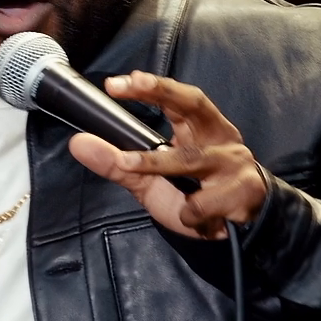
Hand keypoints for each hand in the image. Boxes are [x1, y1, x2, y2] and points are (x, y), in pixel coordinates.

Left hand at [67, 70, 267, 239]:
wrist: (238, 236)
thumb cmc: (196, 198)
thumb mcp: (150, 182)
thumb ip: (117, 164)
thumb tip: (77, 143)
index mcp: (200, 129)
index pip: (176, 98)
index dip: (151, 86)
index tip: (117, 84)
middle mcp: (219, 137)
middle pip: (193, 103)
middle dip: (162, 91)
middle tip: (131, 83)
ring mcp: (234, 162)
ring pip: (189, 159)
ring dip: (157, 165)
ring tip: (134, 168)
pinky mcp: (244, 190)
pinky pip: (202, 202)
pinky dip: (189, 214)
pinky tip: (195, 219)